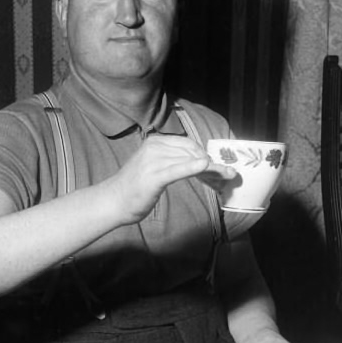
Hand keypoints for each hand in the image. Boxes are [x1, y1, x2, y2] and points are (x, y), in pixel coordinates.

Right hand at [107, 135, 235, 224]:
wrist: (113, 200)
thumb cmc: (135, 187)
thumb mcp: (154, 167)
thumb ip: (172, 160)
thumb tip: (199, 162)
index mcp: (156, 142)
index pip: (188, 144)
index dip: (205, 155)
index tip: (219, 167)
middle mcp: (155, 147)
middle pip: (192, 151)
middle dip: (213, 163)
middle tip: (228, 175)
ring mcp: (153, 160)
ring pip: (190, 161)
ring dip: (212, 169)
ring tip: (226, 177)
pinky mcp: (153, 176)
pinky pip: (177, 169)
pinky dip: (192, 167)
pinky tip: (205, 166)